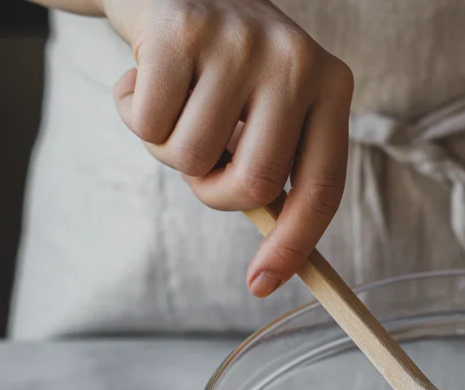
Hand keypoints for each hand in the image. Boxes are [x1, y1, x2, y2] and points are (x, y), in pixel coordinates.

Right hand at [101, 0, 352, 294]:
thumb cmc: (223, 64)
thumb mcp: (267, 106)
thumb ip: (274, 166)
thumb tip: (274, 265)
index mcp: (332, 86)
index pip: (323, 187)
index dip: (294, 244)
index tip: (262, 284)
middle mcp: (297, 62)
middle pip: (254, 185)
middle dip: (213, 192)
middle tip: (200, 159)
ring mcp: (240, 44)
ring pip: (191, 157)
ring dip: (167, 148)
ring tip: (174, 101)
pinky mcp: (181, 31)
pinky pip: (148, 123)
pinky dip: (132, 113)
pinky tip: (143, 75)